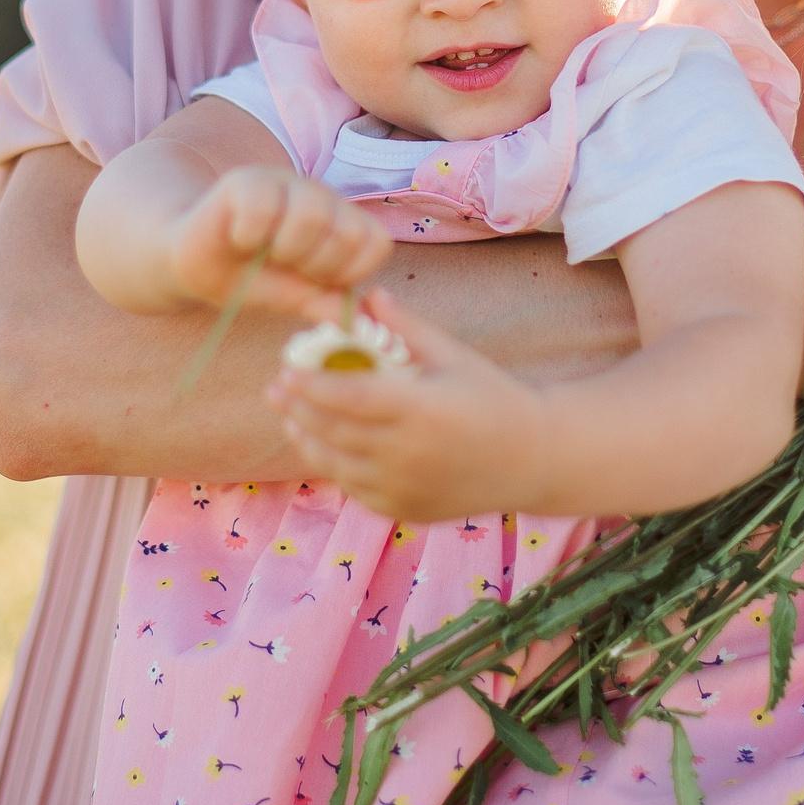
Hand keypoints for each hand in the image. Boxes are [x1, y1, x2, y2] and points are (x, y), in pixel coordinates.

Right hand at [169, 166, 391, 320]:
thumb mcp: (296, 297)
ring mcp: (284, 181)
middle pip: (346, 230)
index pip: (375, 243)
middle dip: (315, 265)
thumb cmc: (251, 277)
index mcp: (340, 221)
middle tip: (285, 265)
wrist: (194, 263)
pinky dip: (249, 235)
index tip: (316, 281)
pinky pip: (263, 206)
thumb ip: (329, 303)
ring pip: (310, 214)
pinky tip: (239, 237)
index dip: (348, 273)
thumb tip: (364, 324)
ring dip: (283, 249)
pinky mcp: (246, 179)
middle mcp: (319, 195)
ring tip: (262, 252)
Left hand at [265, 289, 545, 520]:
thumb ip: (406, 327)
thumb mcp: (454, 355)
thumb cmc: (492, 397)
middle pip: (334, 430)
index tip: (285, 370)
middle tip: (273, 388)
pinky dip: (332, 465)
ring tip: (287, 416)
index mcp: (422, 409)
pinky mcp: (402, 509)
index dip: (312, 386)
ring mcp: (403, 487)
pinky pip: (353, 486)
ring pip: (336, 463)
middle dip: (298, 408)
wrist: (530, 459)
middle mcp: (408, 453)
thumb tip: (366, 295)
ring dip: (306, 438)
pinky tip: (318, 445)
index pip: (351, 397)